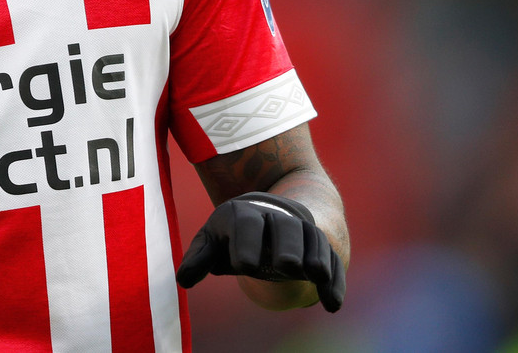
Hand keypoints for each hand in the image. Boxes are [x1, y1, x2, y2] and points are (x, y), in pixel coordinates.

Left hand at [175, 191, 344, 311]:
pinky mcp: (318, 245)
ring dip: (316, 258)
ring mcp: (300, 229)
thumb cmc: (231, 234)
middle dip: (287, 244)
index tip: (244, 266)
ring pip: (313, 238)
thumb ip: (199, 258)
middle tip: (287, 266)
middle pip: (286, 225)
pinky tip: (331, 305)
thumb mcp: (212, 241)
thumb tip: (183, 280)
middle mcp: (275, 216)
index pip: (246, 222)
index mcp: (242, 213)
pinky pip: (332, 258)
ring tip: (317, 278)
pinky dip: (335, 280)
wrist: (265, 213)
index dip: (245, 242)